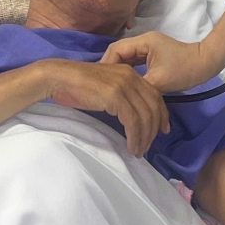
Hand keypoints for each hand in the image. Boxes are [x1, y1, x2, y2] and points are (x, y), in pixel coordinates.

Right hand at [37, 59, 169, 156]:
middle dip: (155, 128)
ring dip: (144, 137)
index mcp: (130, 73)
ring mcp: (124, 85)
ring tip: (138, 151)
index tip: (163, 130)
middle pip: (154, 106)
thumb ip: (121, 96)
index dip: (162, 114)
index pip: (155, 95)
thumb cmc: (78, 85)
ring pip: (145, 115)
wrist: (61, 77)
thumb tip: (130, 116)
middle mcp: (131, 77)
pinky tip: (131, 146)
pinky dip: (134, 136)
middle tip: (149, 145)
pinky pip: (132, 121)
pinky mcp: (115, 95)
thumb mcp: (106, 88)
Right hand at [99, 31, 218, 92]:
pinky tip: (122, 87)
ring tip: (109, 88)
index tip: (100, 82)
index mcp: (143, 42)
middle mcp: (143, 42)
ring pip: (125, 59)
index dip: (106, 64)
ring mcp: (147, 49)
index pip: (115, 50)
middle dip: (109, 69)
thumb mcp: (159, 81)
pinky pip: (133, 63)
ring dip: (118, 72)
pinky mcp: (151, 56)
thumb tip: (121, 97)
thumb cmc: (184, 70)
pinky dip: (127, 74)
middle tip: (101, 87)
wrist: (205, 65)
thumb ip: (139, 86)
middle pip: (118, 53)